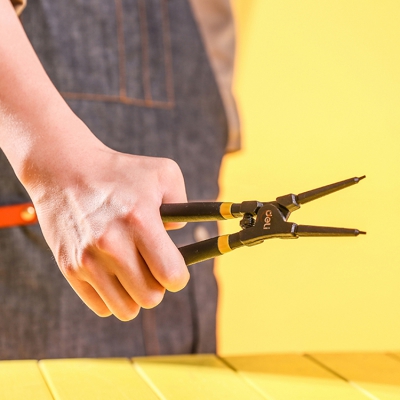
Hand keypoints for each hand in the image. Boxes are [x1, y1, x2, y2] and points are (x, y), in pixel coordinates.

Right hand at [24, 131, 188, 320]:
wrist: (63, 169)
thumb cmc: (119, 171)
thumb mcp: (162, 173)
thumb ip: (183, 203)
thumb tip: (179, 237)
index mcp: (140, 220)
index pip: (171, 275)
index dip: (178, 276)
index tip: (174, 267)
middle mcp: (112, 244)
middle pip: (151, 298)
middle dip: (158, 286)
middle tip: (151, 267)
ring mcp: (87, 259)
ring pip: (126, 310)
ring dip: (135, 295)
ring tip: (131, 271)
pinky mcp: (69, 268)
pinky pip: (101, 307)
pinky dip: (111, 296)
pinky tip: (111, 272)